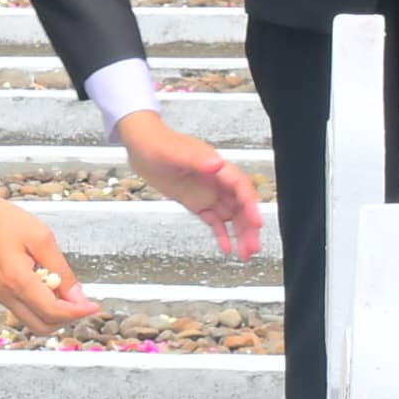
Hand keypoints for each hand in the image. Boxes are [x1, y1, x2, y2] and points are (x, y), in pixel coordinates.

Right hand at [0, 176, 99, 326]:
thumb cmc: (3, 220)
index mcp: (17, 281)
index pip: (53, 312)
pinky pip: (24, 310)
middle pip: (42, 326)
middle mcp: (6, 294)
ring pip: (33, 321)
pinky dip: (41, 306)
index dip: (77, 312)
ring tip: (65, 291)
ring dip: (53, 314)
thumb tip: (77, 295)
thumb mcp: (41, 238)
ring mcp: (0, 295)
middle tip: (81, 301)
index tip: (94, 306)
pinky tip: (49, 285)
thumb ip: (61, 269)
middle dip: (66, 318)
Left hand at [115, 111, 262, 258]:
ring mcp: (207, 193)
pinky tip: (227, 249)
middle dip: (248, 227)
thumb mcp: (175, 152)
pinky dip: (221, 234)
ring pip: (231, 216)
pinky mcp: (196, 202)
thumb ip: (197, 159)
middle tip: (252, 248)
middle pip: (240, 206)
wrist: (141, 146)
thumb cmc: (157, 143)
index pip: (240, 187)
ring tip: (245, 254)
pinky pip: (213, 220)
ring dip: (240, 234)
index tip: (256, 222)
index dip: (250, 204)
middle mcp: (216, 181)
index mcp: (216, 166)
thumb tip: (216, 164)